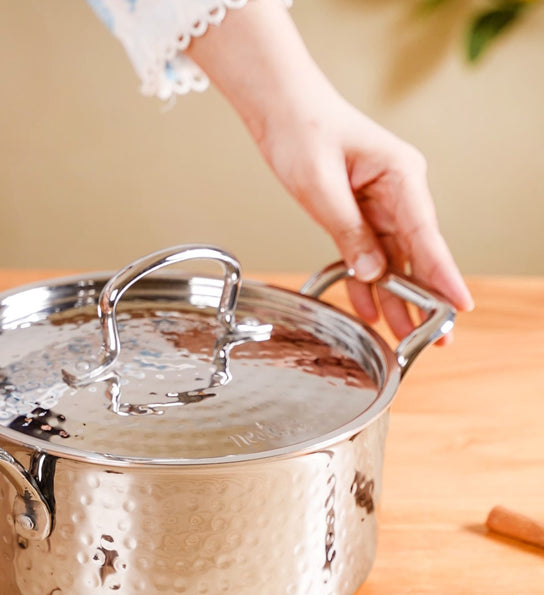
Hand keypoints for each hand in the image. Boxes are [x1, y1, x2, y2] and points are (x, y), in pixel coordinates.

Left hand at [187, 0, 473, 340]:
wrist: (282, 109)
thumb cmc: (303, 131)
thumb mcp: (320, 186)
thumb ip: (348, 231)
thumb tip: (372, 273)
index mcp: (400, 177)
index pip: (426, 236)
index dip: (443, 276)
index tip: (459, 306)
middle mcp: (398, 191)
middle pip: (415, 254)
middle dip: (423, 299)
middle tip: (436, 339)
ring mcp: (380, 202)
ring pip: (392, 259)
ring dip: (394, 297)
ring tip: (402, 335)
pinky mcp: (360, 211)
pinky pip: (367, 253)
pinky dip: (364, 281)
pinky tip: (368, 308)